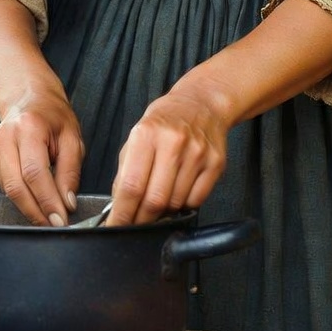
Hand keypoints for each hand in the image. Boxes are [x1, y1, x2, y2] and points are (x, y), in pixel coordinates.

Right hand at [0, 83, 83, 226]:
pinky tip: (33, 189)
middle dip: (37, 212)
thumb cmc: (54, 118)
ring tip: (49, 209)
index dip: (47, 201)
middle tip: (55, 226)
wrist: (28, 98)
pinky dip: (21, 196)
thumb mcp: (73, 139)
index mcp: (28, 127)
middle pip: (16, 187)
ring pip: (9, 190)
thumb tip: (67, 204)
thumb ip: (70, 172)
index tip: (61, 221)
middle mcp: (3, 136)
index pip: (35, 173)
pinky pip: (4, 187)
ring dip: (30, 206)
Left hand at [108, 77, 227, 225]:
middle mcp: (173, 143)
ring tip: (157, 203)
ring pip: (175, 203)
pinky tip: (177, 193)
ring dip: (163, 213)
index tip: (115, 227)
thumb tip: (119, 207)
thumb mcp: (136, 137)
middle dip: (141, 220)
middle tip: (134, 225)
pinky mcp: (215, 163)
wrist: (201, 103)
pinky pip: (196, 200)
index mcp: (146, 135)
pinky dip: (183, 206)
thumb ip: (126, 170)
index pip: (131, 186)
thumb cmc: (164, 122)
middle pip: (154, 200)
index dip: (122, 213)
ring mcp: (197, 154)